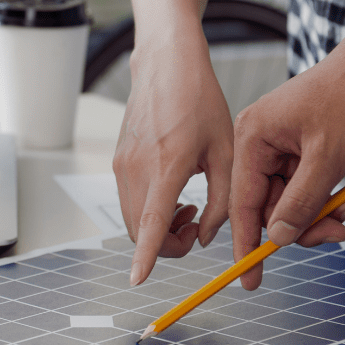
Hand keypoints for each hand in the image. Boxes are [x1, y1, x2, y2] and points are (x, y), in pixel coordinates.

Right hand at [114, 28, 232, 285]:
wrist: (165, 64)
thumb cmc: (200, 100)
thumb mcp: (227, 149)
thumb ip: (223, 200)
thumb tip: (206, 237)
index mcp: (169, 163)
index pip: (151, 221)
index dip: (146, 255)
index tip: (138, 280)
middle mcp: (137, 167)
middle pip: (140, 232)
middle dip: (167, 244)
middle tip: (197, 227)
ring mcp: (122, 164)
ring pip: (132, 220)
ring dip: (158, 229)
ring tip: (191, 207)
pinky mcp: (117, 160)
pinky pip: (128, 201)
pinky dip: (148, 211)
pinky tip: (175, 193)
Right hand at [228, 39, 344, 288]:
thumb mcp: (327, 158)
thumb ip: (301, 202)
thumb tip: (279, 238)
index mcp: (252, 137)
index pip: (243, 201)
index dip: (248, 241)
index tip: (251, 278)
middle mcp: (260, 142)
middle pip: (269, 205)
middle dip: (301, 223)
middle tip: (333, 235)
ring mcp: (282, 145)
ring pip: (291, 200)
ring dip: (321, 212)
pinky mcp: (302, 148)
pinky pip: (307, 187)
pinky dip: (328, 198)